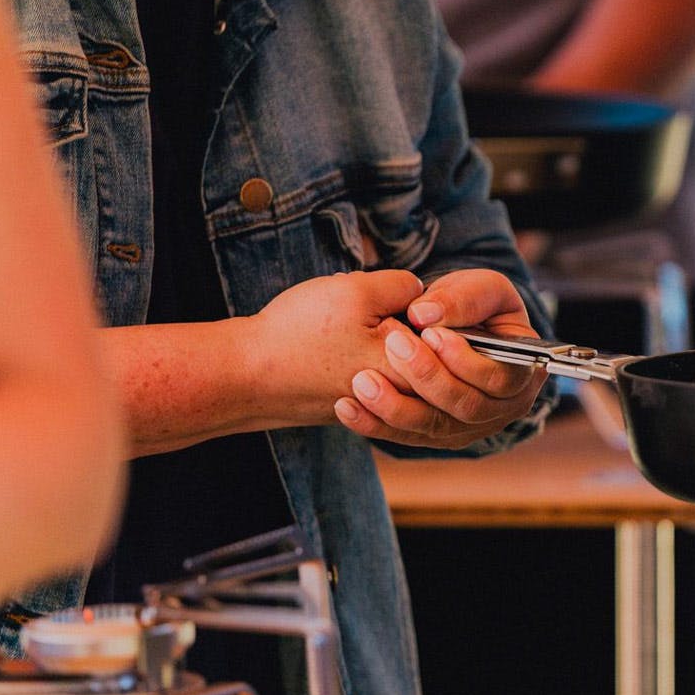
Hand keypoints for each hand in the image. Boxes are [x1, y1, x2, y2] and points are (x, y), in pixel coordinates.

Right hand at [236, 270, 427, 427]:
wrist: (246, 376)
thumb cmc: (299, 333)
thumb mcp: (355, 292)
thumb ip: (401, 287)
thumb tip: (422, 294)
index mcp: (408, 370)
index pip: (448, 337)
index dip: (429, 308)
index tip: (397, 303)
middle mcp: (401, 398)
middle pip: (426, 353)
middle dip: (407, 327)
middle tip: (367, 318)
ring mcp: (379, 406)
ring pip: (399, 364)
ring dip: (383, 342)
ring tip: (348, 331)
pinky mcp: (358, 407)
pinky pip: (378, 378)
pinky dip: (364, 358)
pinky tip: (338, 346)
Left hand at [334, 269, 547, 448]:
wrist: (446, 326)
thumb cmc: (472, 304)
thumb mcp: (479, 288)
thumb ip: (462, 297)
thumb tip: (425, 315)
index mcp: (523, 371)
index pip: (501, 378)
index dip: (467, 361)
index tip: (432, 334)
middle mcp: (500, 408)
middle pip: (466, 407)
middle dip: (428, 377)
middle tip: (394, 344)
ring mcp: (467, 427)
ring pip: (433, 427)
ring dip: (396, 406)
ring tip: (363, 381)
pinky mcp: (433, 435)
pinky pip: (404, 436)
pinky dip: (374, 423)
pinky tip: (347, 407)